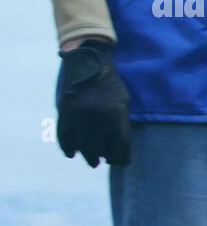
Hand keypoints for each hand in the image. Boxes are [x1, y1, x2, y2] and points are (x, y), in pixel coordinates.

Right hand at [56, 38, 130, 166]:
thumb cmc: (110, 83)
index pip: (120, 146)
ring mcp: (79, 118)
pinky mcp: (65, 114)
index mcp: (115, 116)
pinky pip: (64, 137)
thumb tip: (118, 145)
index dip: (122, 158)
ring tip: (93, 162)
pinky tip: (72, 154)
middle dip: (105, 158)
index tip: (122, 163)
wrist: (87, 63)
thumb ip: (121, 122)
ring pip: (83, 146)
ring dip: (88, 156)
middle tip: (104, 162)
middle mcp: (97, 120)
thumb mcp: (123, 101)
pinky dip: (67, 148)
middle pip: (101, 149)